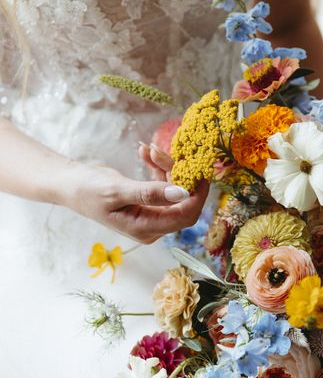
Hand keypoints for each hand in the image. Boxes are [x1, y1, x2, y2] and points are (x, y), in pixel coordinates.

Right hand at [64, 149, 207, 243]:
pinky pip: (163, 184)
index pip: (185, 216)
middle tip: (163, 152)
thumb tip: (183, 192)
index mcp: (146, 228)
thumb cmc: (87, 190)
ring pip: (175, 190)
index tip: (197, 169)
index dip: (196, 194)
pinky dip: (158, 167)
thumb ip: (151, 192)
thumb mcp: (117, 190)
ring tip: (150, 149)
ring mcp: (151, 214)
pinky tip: (145, 151)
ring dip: (167, 167)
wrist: (70, 185)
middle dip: (179, 175)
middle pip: (182, 202)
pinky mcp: (149, 202)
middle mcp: (153, 225)